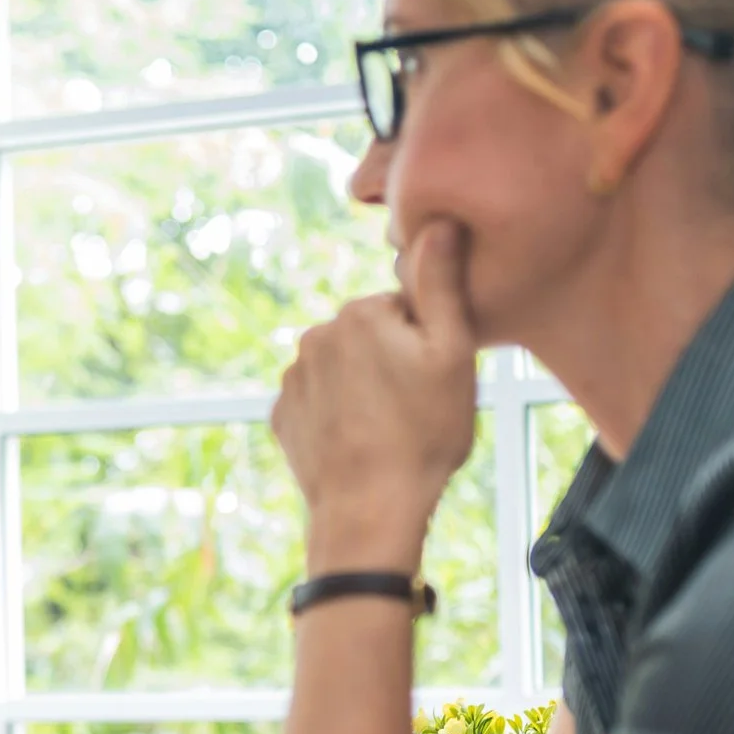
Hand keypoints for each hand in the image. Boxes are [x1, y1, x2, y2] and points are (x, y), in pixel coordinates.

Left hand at [271, 220, 480, 571]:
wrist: (369, 511)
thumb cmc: (423, 435)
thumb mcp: (452, 353)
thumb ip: (441, 283)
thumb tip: (435, 222)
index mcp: (359, 314)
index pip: (405, 311)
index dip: (427, 344)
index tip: (433, 380)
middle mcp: (315, 336)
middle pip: (371, 338)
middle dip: (393, 363)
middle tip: (414, 408)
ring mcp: (292, 378)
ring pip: (344, 370)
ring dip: (365, 389)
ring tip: (388, 430)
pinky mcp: (281, 416)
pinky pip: (320, 403)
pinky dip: (339, 416)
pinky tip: (359, 443)